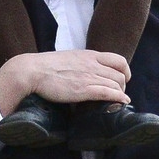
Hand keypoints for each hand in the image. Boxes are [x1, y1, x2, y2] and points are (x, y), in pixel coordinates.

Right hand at [0, 50, 130, 116]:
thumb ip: (81, 64)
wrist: (33, 71)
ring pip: (117, 84)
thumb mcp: (69, 58)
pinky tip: (122, 102)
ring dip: (120, 94)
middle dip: (123, 86)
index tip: (123, 80)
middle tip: (118, 94)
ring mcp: (89, 76)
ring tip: (118, 101)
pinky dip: (118, 98)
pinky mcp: (83, 89)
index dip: (125, 71)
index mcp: (89, 55)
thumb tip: (85, 73)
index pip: (119, 60)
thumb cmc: (47, 66)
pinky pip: (108, 93)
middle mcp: (93, 64)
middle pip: (120, 75)